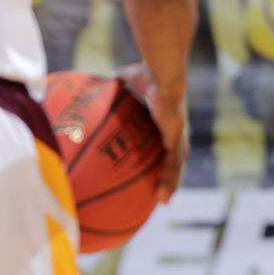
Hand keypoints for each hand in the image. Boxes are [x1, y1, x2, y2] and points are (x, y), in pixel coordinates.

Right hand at [114, 62, 187, 203]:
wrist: (162, 75)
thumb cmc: (146, 73)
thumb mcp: (127, 79)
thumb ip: (116, 81)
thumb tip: (95, 80)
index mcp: (166, 117)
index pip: (167, 138)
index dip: (164, 149)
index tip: (158, 159)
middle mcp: (176, 130)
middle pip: (175, 157)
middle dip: (171, 172)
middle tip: (162, 186)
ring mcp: (178, 137)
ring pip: (176, 167)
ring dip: (171, 184)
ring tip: (162, 201)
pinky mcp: (175, 141)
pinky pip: (173, 167)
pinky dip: (169, 183)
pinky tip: (163, 198)